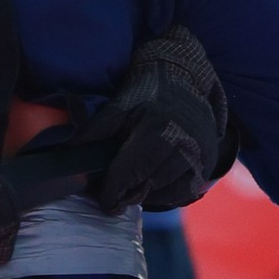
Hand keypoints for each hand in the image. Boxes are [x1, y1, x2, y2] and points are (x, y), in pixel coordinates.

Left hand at [90, 27, 232, 212]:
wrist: (185, 78)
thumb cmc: (147, 92)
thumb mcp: (118, 106)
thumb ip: (94, 132)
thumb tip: (70, 156)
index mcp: (158, 130)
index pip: (130, 173)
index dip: (113, 191)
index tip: (104, 200)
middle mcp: (184, 145)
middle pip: (148, 185)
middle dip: (127, 193)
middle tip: (112, 195)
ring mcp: (200, 154)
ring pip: (167, 191)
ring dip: (147, 192)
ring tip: (132, 183)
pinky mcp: (208, 160)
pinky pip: (185, 190)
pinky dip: (166, 191)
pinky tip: (153, 180)